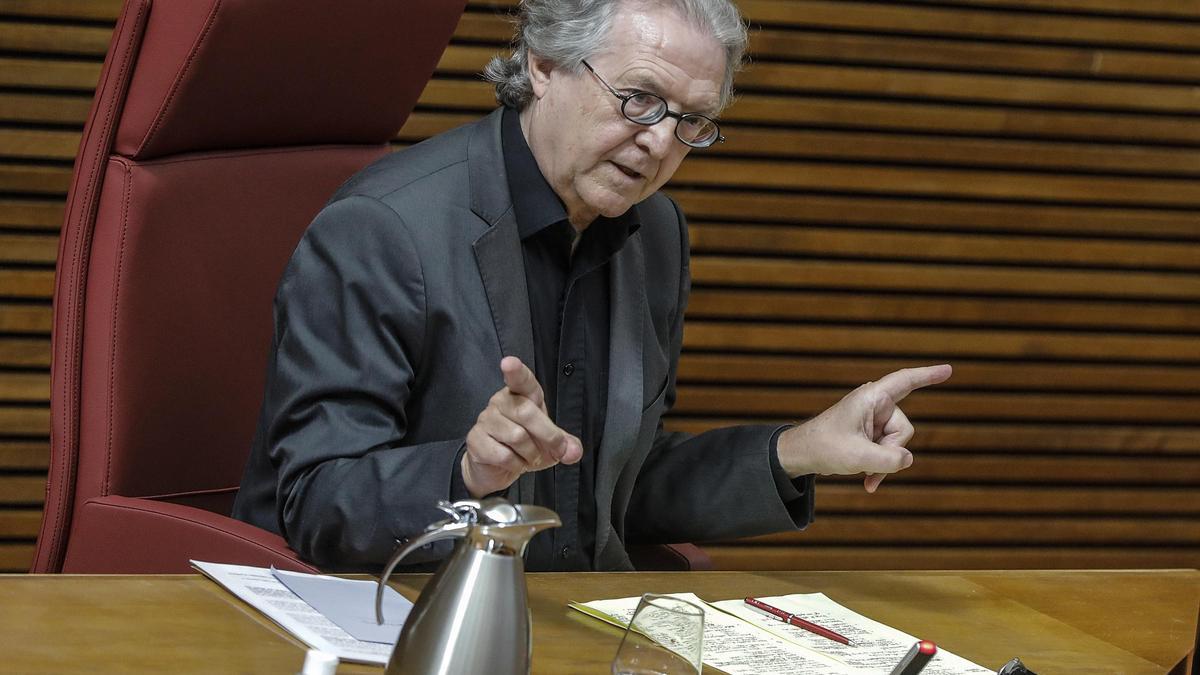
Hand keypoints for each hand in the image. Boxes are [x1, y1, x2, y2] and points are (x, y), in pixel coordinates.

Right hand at [461, 356, 582, 497]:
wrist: (495, 468)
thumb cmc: (525, 446)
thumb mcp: (551, 444)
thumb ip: (566, 444)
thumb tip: (574, 452)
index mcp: (521, 395)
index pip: (520, 379)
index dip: (516, 371)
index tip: (509, 362)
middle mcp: (501, 401)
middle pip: (526, 412)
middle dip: (548, 436)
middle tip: (556, 450)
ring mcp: (485, 420)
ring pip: (517, 436)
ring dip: (531, 454)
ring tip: (529, 457)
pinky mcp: (475, 440)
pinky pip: (503, 455)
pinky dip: (516, 465)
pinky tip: (513, 463)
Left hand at [777, 365, 951, 492]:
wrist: (802, 454)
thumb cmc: (825, 447)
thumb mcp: (860, 457)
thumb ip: (890, 460)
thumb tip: (907, 459)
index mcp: (871, 398)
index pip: (905, 382)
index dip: (928, 376)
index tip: (949, 369)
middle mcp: (875, 405)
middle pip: (903, 430)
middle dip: (890, 451)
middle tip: (866, 462)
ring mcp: (873, 420)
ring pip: (897, 445)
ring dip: (882, 463)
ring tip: (862, 470)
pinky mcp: (870, 434)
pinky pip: (887, 452)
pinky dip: (879, 467)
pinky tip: (868, 483)